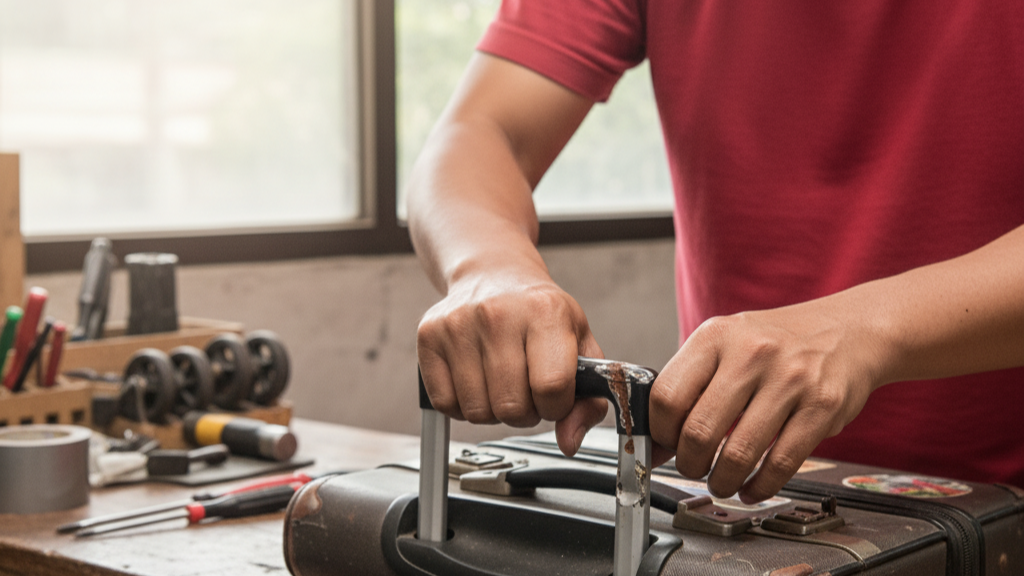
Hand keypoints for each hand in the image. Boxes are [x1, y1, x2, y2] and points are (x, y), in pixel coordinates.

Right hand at [417, 271, 607, 455]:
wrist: (493, 275)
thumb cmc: (538, 312)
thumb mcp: (579, 343)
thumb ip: (586, 399)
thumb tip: (569, 442)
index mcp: (545, 312)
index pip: (552, 387)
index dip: (556, 406)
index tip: (554, 396)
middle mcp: (498, 314)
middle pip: (512, 406)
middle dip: (525, 411)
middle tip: (526, 387)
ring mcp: (458, 324)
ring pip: (477, 412)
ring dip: (494, 409)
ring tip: (501, 380)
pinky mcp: (429, 336)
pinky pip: (446, 405)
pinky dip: (463, 405)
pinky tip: (476, 379)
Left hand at [650, 300, 884, 502]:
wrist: (849, 331)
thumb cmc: (779, 343)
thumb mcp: (726, 344)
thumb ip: (691, 386)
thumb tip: (658, 443)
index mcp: (716, 336)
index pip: (666, 396)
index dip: (660, 432)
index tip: (665, 445)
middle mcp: (751, 353)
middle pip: (698, 430)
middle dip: (689, 464)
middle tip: (694, 469)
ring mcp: (790, 379)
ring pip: (738, 454)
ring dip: (723, 481)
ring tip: (722, 482)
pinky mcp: (823, 406)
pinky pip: (781, 463)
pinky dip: (760, 487)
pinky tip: (753, 488)